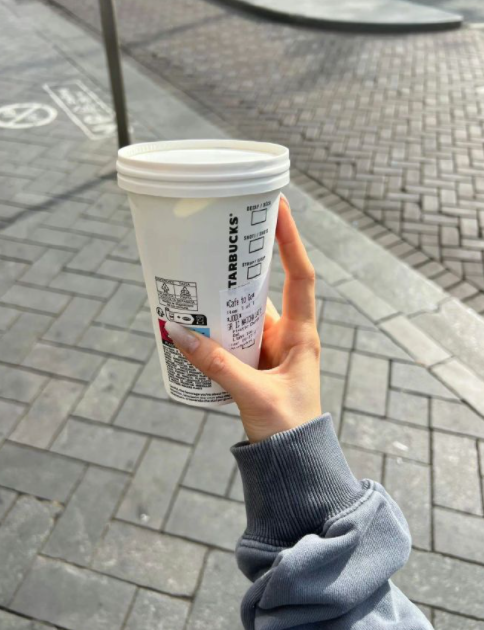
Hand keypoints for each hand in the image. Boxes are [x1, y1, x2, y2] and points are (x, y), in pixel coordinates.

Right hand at [165, 195, 321, 442]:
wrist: (293, 461)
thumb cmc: (288, 427)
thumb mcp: (253, 394)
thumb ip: (216, 366)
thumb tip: (178, 333)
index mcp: (302, 335)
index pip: (300, 276)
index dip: (290, 240)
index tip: (277, 207)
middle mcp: (289, 334)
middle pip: (266, 287)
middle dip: (244, 264)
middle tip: (218, 239)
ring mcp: (271, 347)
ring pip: (246, 312)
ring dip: (224, 298)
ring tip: (195, 277)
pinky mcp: (255, 361)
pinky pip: (234, 334)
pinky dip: (216, 326)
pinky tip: (194, 321)